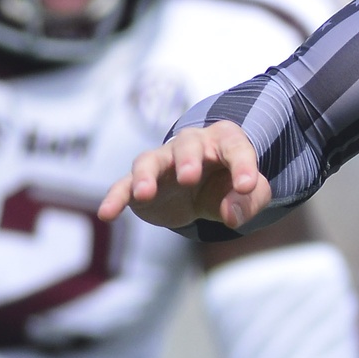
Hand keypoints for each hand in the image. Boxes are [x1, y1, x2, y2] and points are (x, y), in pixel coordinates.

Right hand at [99, 121, 269, 230]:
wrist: (203, 191)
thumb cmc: (229, 185)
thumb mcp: (251, 195)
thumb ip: (248, 202)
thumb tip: (231, 216)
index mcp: (224, 141)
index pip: (235, 147)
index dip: (242, 165)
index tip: (246, 186)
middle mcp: (189, 145)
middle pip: (187, 146)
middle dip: (187, 160)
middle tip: (188, 177)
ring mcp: (161, 162)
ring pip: (149, 161)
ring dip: (145, 175)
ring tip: (144, 193)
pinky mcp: (139, 184)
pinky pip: (123, 186)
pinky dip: (115, 198)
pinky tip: (107, 213)